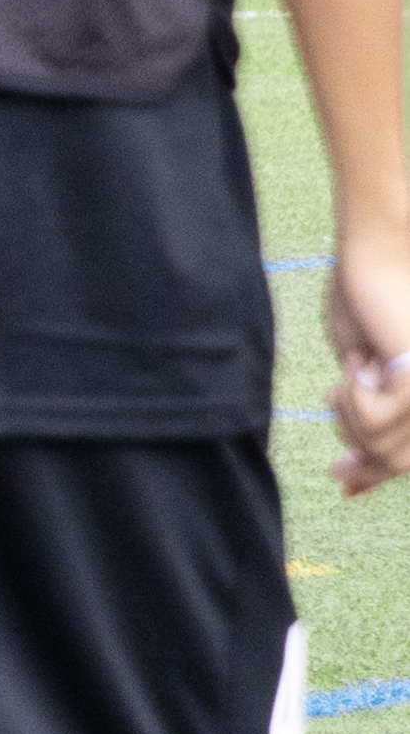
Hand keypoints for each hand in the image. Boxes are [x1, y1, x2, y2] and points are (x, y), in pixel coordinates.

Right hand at [336, 228, 409, 496]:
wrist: (374, 252)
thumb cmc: (363, 297)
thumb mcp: (360, 366)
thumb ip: (367, 410)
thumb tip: (352, 466)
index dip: (376, 474)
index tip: (342, 482)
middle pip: (401, 462)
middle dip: (362, 461)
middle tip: (333, 449)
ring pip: (385, 448)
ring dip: (349, 419)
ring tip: (345, 382)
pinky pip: (372, 421)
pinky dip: (350, 401)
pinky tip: (353, 371)